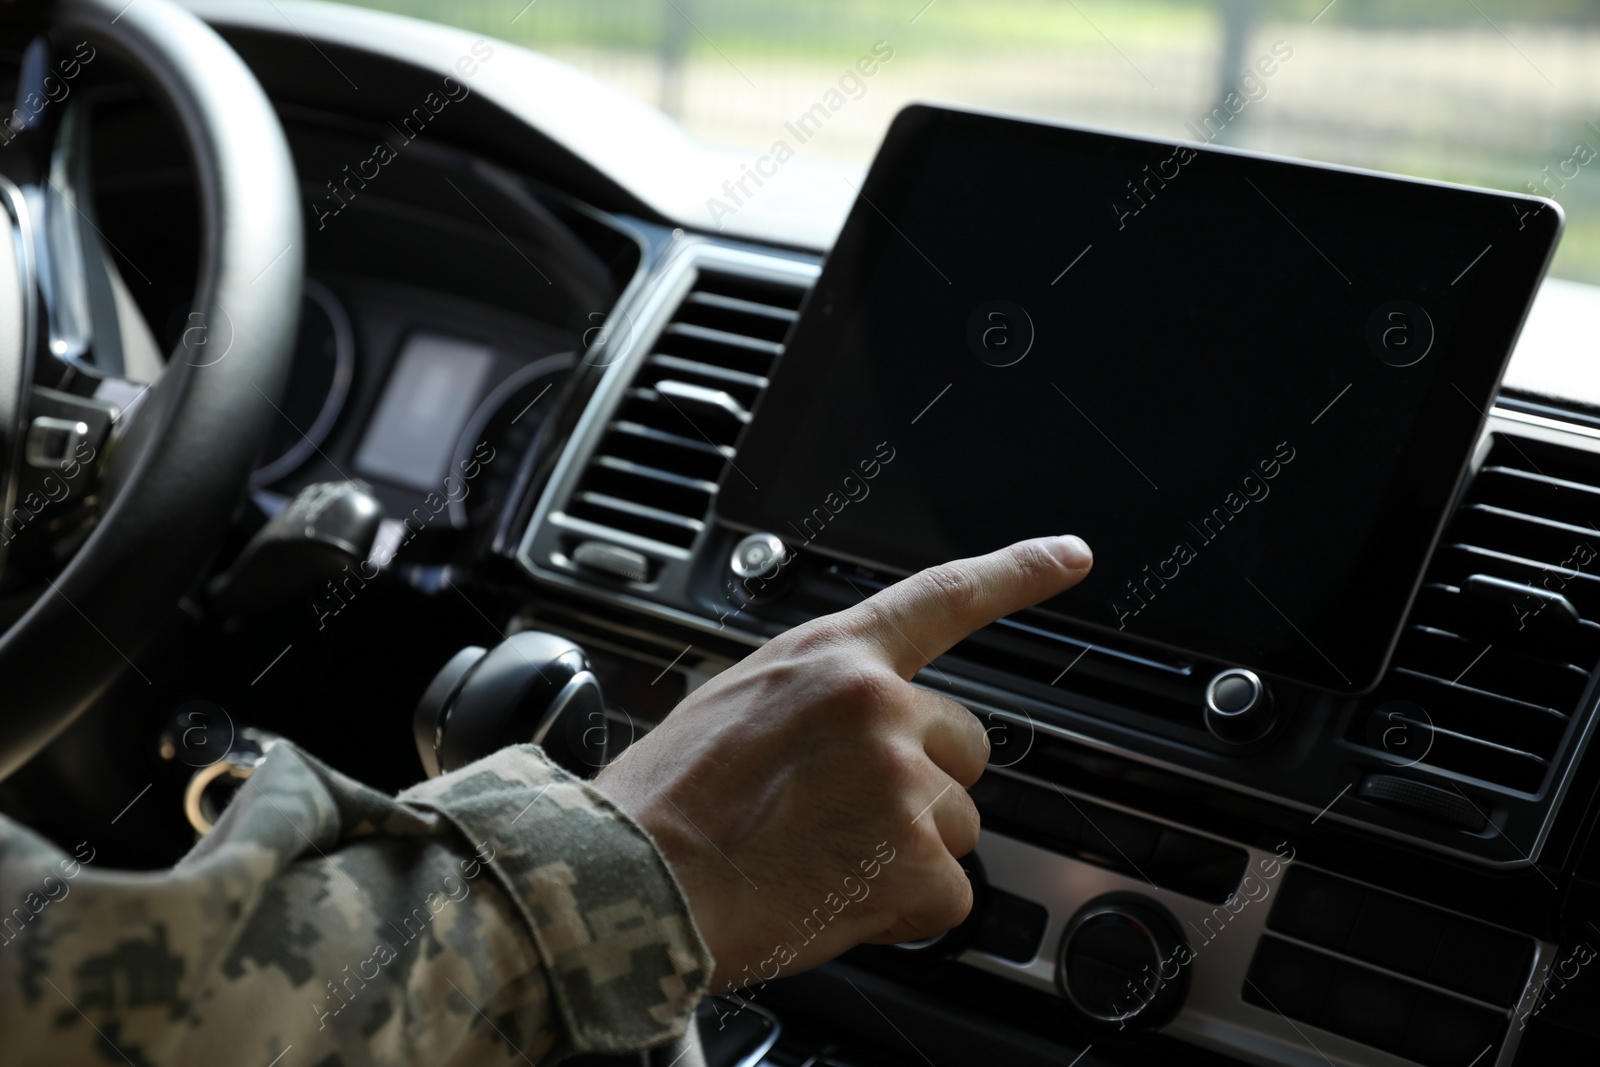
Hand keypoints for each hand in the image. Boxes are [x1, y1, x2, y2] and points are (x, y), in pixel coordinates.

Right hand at [593, 534, 1092, 990]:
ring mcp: (902, 781)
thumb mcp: (741, 701)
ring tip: (822, 858)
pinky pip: (949, 895)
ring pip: (957, 825)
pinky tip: (840, 898)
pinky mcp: (914, 860)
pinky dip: (906, 911)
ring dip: (906, 851)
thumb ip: (824, 696)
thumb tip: (872, 724)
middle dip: (922, 785)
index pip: (944, 598)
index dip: (1018, 571)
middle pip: (964, 747)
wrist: (635, 882)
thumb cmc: (669, 800)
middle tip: (841, 815)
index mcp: (834, 656)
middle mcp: (880, 706)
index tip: (1071, 556)